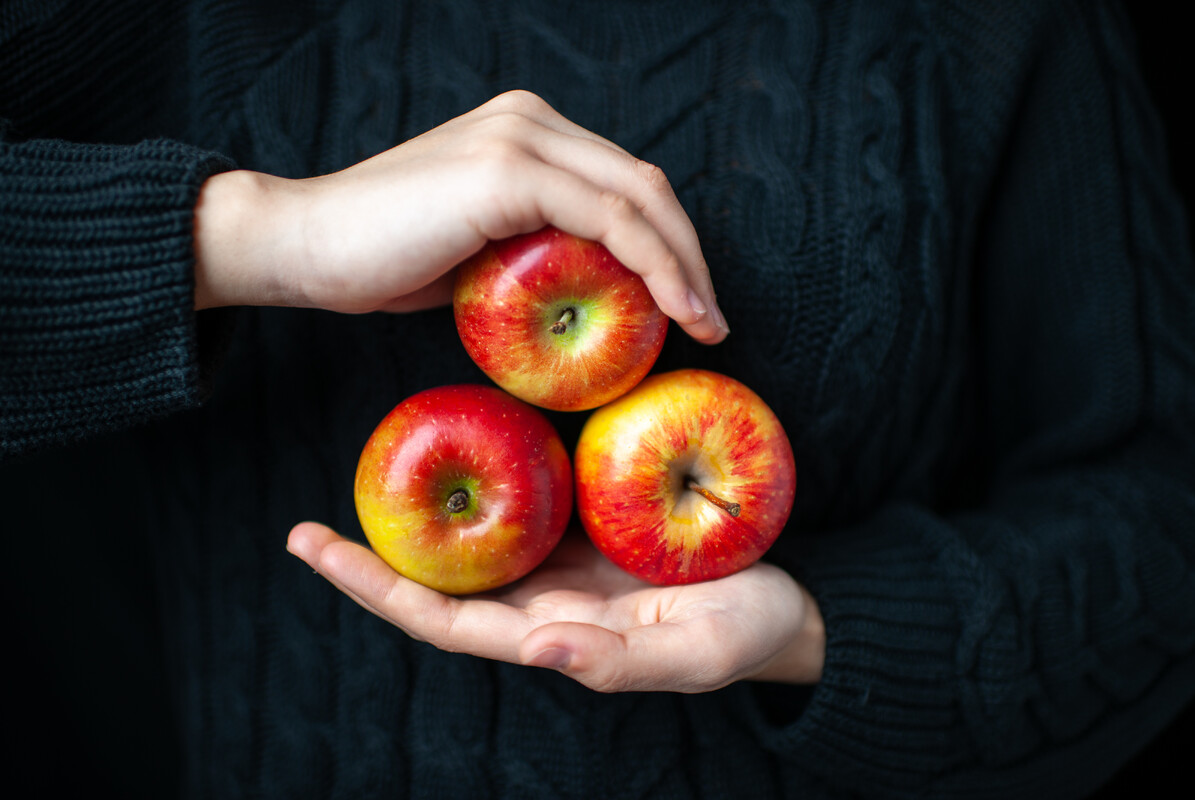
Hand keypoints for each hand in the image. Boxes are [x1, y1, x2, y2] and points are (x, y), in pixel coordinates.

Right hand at [194, 90, 727, 343]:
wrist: (301, 246)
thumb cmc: (378, 260)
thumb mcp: (476, 252)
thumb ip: (533, 251)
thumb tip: (588, 292)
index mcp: (524, 131)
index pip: (621, 181)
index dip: (667, 241)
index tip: (688, 303)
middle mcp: (529, 120)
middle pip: (645, 183)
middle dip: (690, 254)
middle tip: (712, 319)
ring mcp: (519, 137)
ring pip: (639, 196)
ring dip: (685, 265)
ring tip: (706, 324)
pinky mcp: (507, 170)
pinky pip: (608, 219)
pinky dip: (654, 267)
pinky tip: (676, 311)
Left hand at [286, 523, 823, 692]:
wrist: (788, 606)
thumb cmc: (747, 634)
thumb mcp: (694, 652)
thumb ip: (617, 661)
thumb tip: (534, 650)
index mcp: (552, 637)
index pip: (444, 621)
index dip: (379, 590)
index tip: (317, 550)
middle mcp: (540, 605)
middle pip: (437, 587)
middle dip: (371, 560)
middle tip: (304, 525)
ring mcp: (561, 568)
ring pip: (470, 549)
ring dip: (413, 524)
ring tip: (362, 483)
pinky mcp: (587, 531)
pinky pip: (519, 511)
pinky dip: (477, 489)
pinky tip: (453, 457)